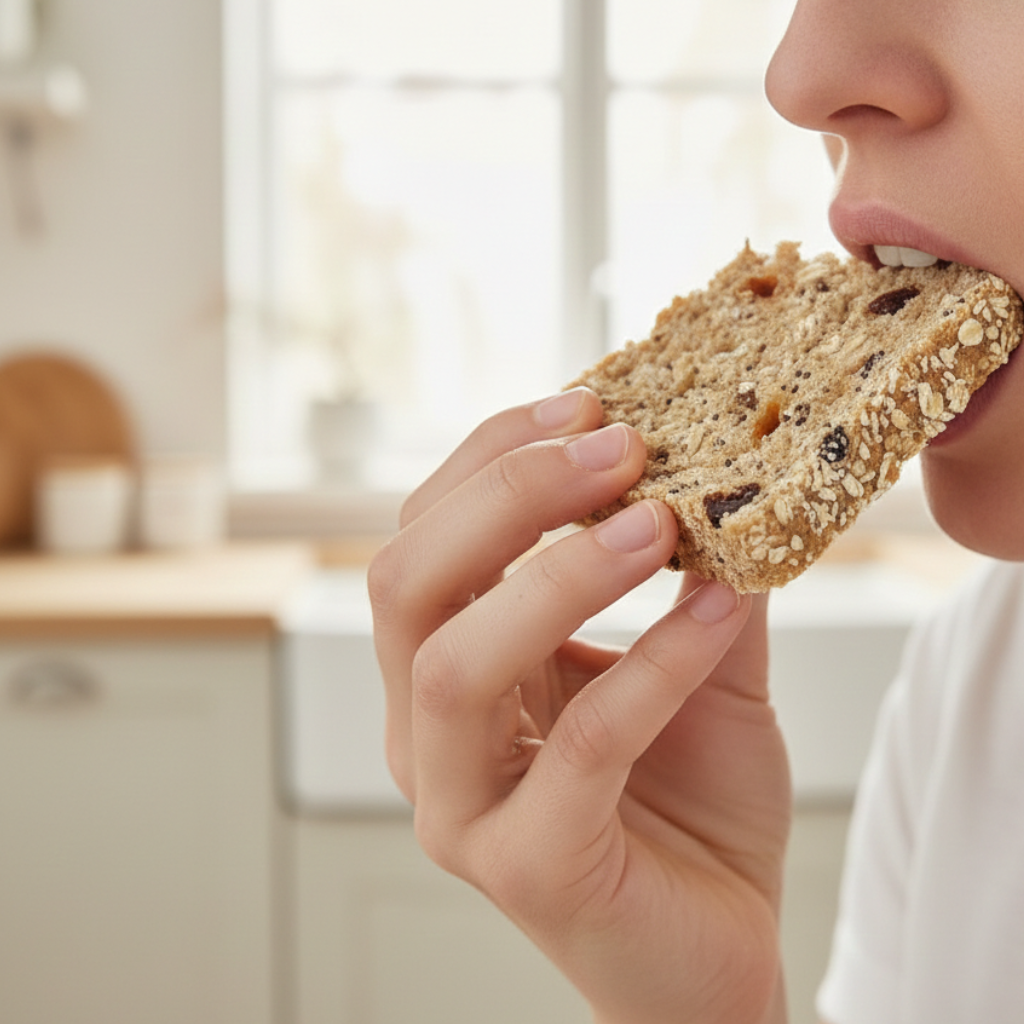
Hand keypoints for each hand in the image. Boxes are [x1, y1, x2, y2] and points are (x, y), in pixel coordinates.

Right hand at [369, 388, 790, 1023]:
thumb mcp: (697, 665)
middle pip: (405, 586)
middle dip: (504, 498)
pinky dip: (651, 665)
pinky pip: (580, 748)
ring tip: (654, 522)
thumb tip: (721, 469)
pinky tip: (716, 613)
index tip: (587, 401)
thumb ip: (695, 574)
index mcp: (445, 669)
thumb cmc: (686, 804)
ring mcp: (460, 807)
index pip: (424, 537)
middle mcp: (424, 734)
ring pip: (453, 667)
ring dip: (554, 576)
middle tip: (612, 446)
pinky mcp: (525, 868)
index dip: (492, 458)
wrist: (711, 947)